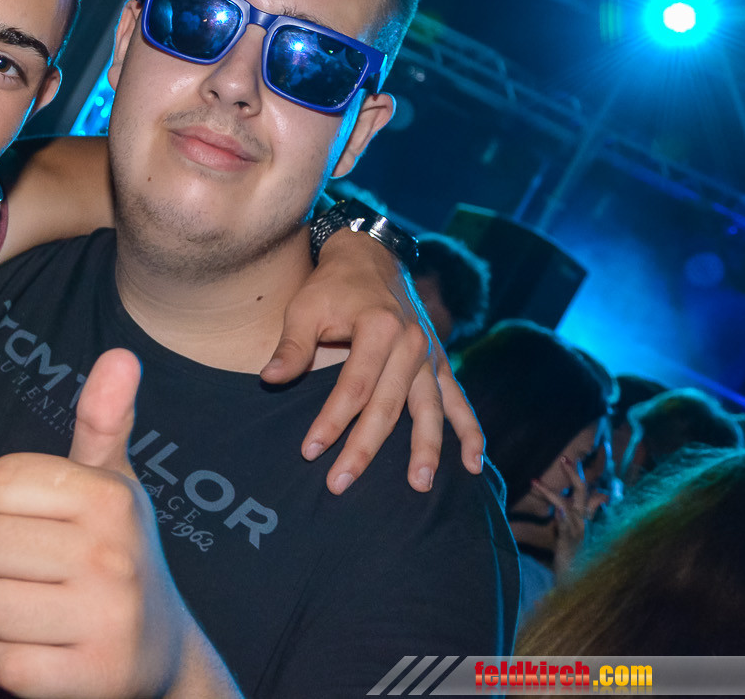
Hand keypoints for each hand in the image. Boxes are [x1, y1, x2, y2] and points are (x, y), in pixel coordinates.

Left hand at [0, 350, 192, 698]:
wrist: (163, 655)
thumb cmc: (116, 555)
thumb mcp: (113, 485)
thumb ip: (103, 420)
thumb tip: (120, 354)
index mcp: (109, 498)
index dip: (3, 504)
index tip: (41, 521)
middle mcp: (112, 556)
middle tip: (42, 571)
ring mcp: (105, 622)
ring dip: (3, 613)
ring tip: (45, 609)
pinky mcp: (90, 681)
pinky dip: (11, 661)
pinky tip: (47, 650)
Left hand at [261, 227, 483, 494]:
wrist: (371, 258)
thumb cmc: (332, 287)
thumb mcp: (305, 307)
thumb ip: (292, 346)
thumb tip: (270, 380)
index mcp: (378, 329)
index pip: (353, 387)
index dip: (331, 421)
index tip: (310, 451)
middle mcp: (411, 344)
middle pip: (389, 406)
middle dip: (364, 448)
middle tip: (341, 484)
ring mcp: (430, 356)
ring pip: (429, 410)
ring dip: (427, 450)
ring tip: (420, 486)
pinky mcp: (440, 363)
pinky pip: (459, 401)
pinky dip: (470, 432)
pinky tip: (475, 464)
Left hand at [531, 455, 610, 577]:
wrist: (576, 582)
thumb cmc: (572, 557)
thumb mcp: (569, 533)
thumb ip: (567, 517)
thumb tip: (563, 504)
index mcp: (583, 518)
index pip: (587, 492)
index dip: (578, 475)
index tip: (566, 457)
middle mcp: (583, 522)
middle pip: (583, 493)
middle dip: (574, 474)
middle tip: (565, 456)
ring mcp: (578, 533)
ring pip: (569, 507)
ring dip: (551, 493)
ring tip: (534, 481)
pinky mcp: (570, 544)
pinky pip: (568, 529)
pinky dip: (564, 518)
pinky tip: (558, 511)